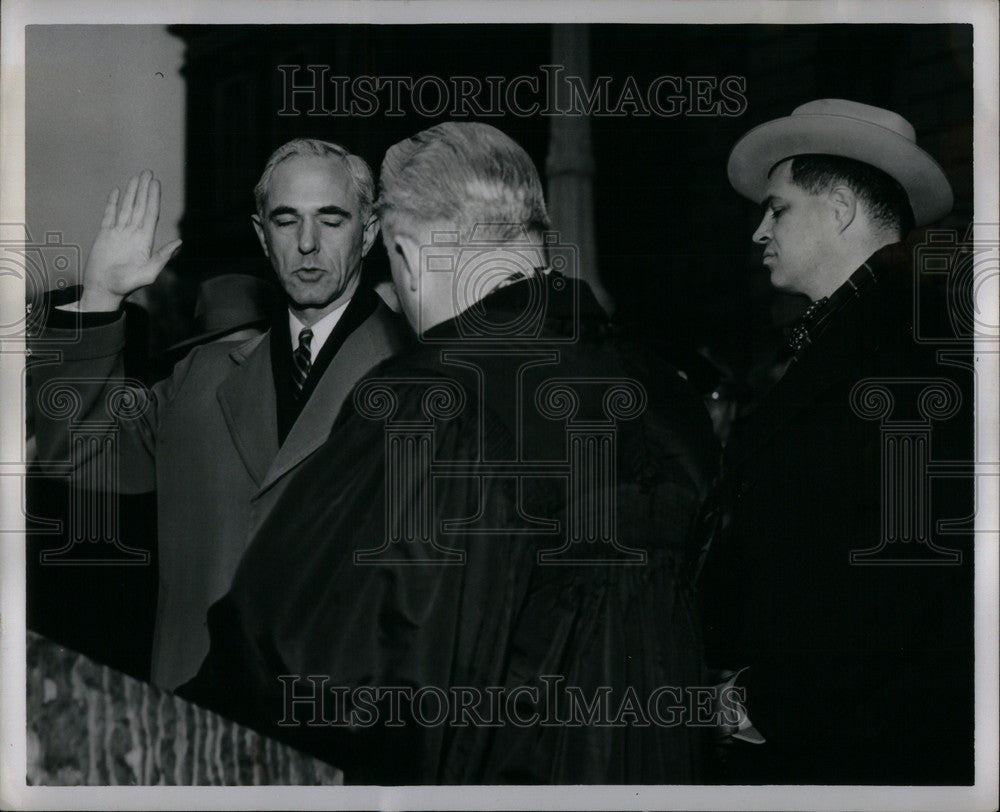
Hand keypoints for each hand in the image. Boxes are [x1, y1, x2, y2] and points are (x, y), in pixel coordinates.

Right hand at [79, 170, 181, 310]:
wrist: (103, 290)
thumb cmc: (126, 285)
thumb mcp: (148, 273)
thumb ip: (163, 257)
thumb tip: (180, 243)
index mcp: (144, 240)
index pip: (150, 213)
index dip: (153, 198)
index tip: (155, 183)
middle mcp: (133, 234)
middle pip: (140, 206)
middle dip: (144, 189)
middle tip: (147, 172)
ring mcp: (119, 233)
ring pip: (126, 207)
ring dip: (131, 192)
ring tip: (136, 177)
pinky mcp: (105, 235)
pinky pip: (109, 215)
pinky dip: (112, 203)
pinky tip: (117, 191)